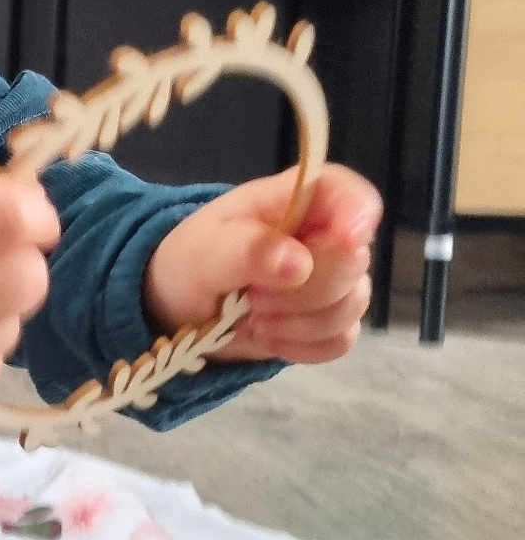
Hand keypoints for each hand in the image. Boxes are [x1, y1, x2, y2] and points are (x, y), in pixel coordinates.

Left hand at [142, 163, 382, 364]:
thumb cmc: (191, 263)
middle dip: (303, 290)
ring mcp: (334, 279)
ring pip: (351, 305)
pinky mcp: (331, 320)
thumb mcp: (202, 252)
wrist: (180, 310)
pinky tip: (268, 336)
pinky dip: (302, 346)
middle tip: (252, 295)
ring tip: (251, 314)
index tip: (345, 240)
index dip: (358, 214)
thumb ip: (245, 250)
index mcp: (297, 199)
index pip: (350, 193)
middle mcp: (325, 235)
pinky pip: (341, 339)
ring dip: (297, 322)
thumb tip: (299, 263)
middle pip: (353, 261)